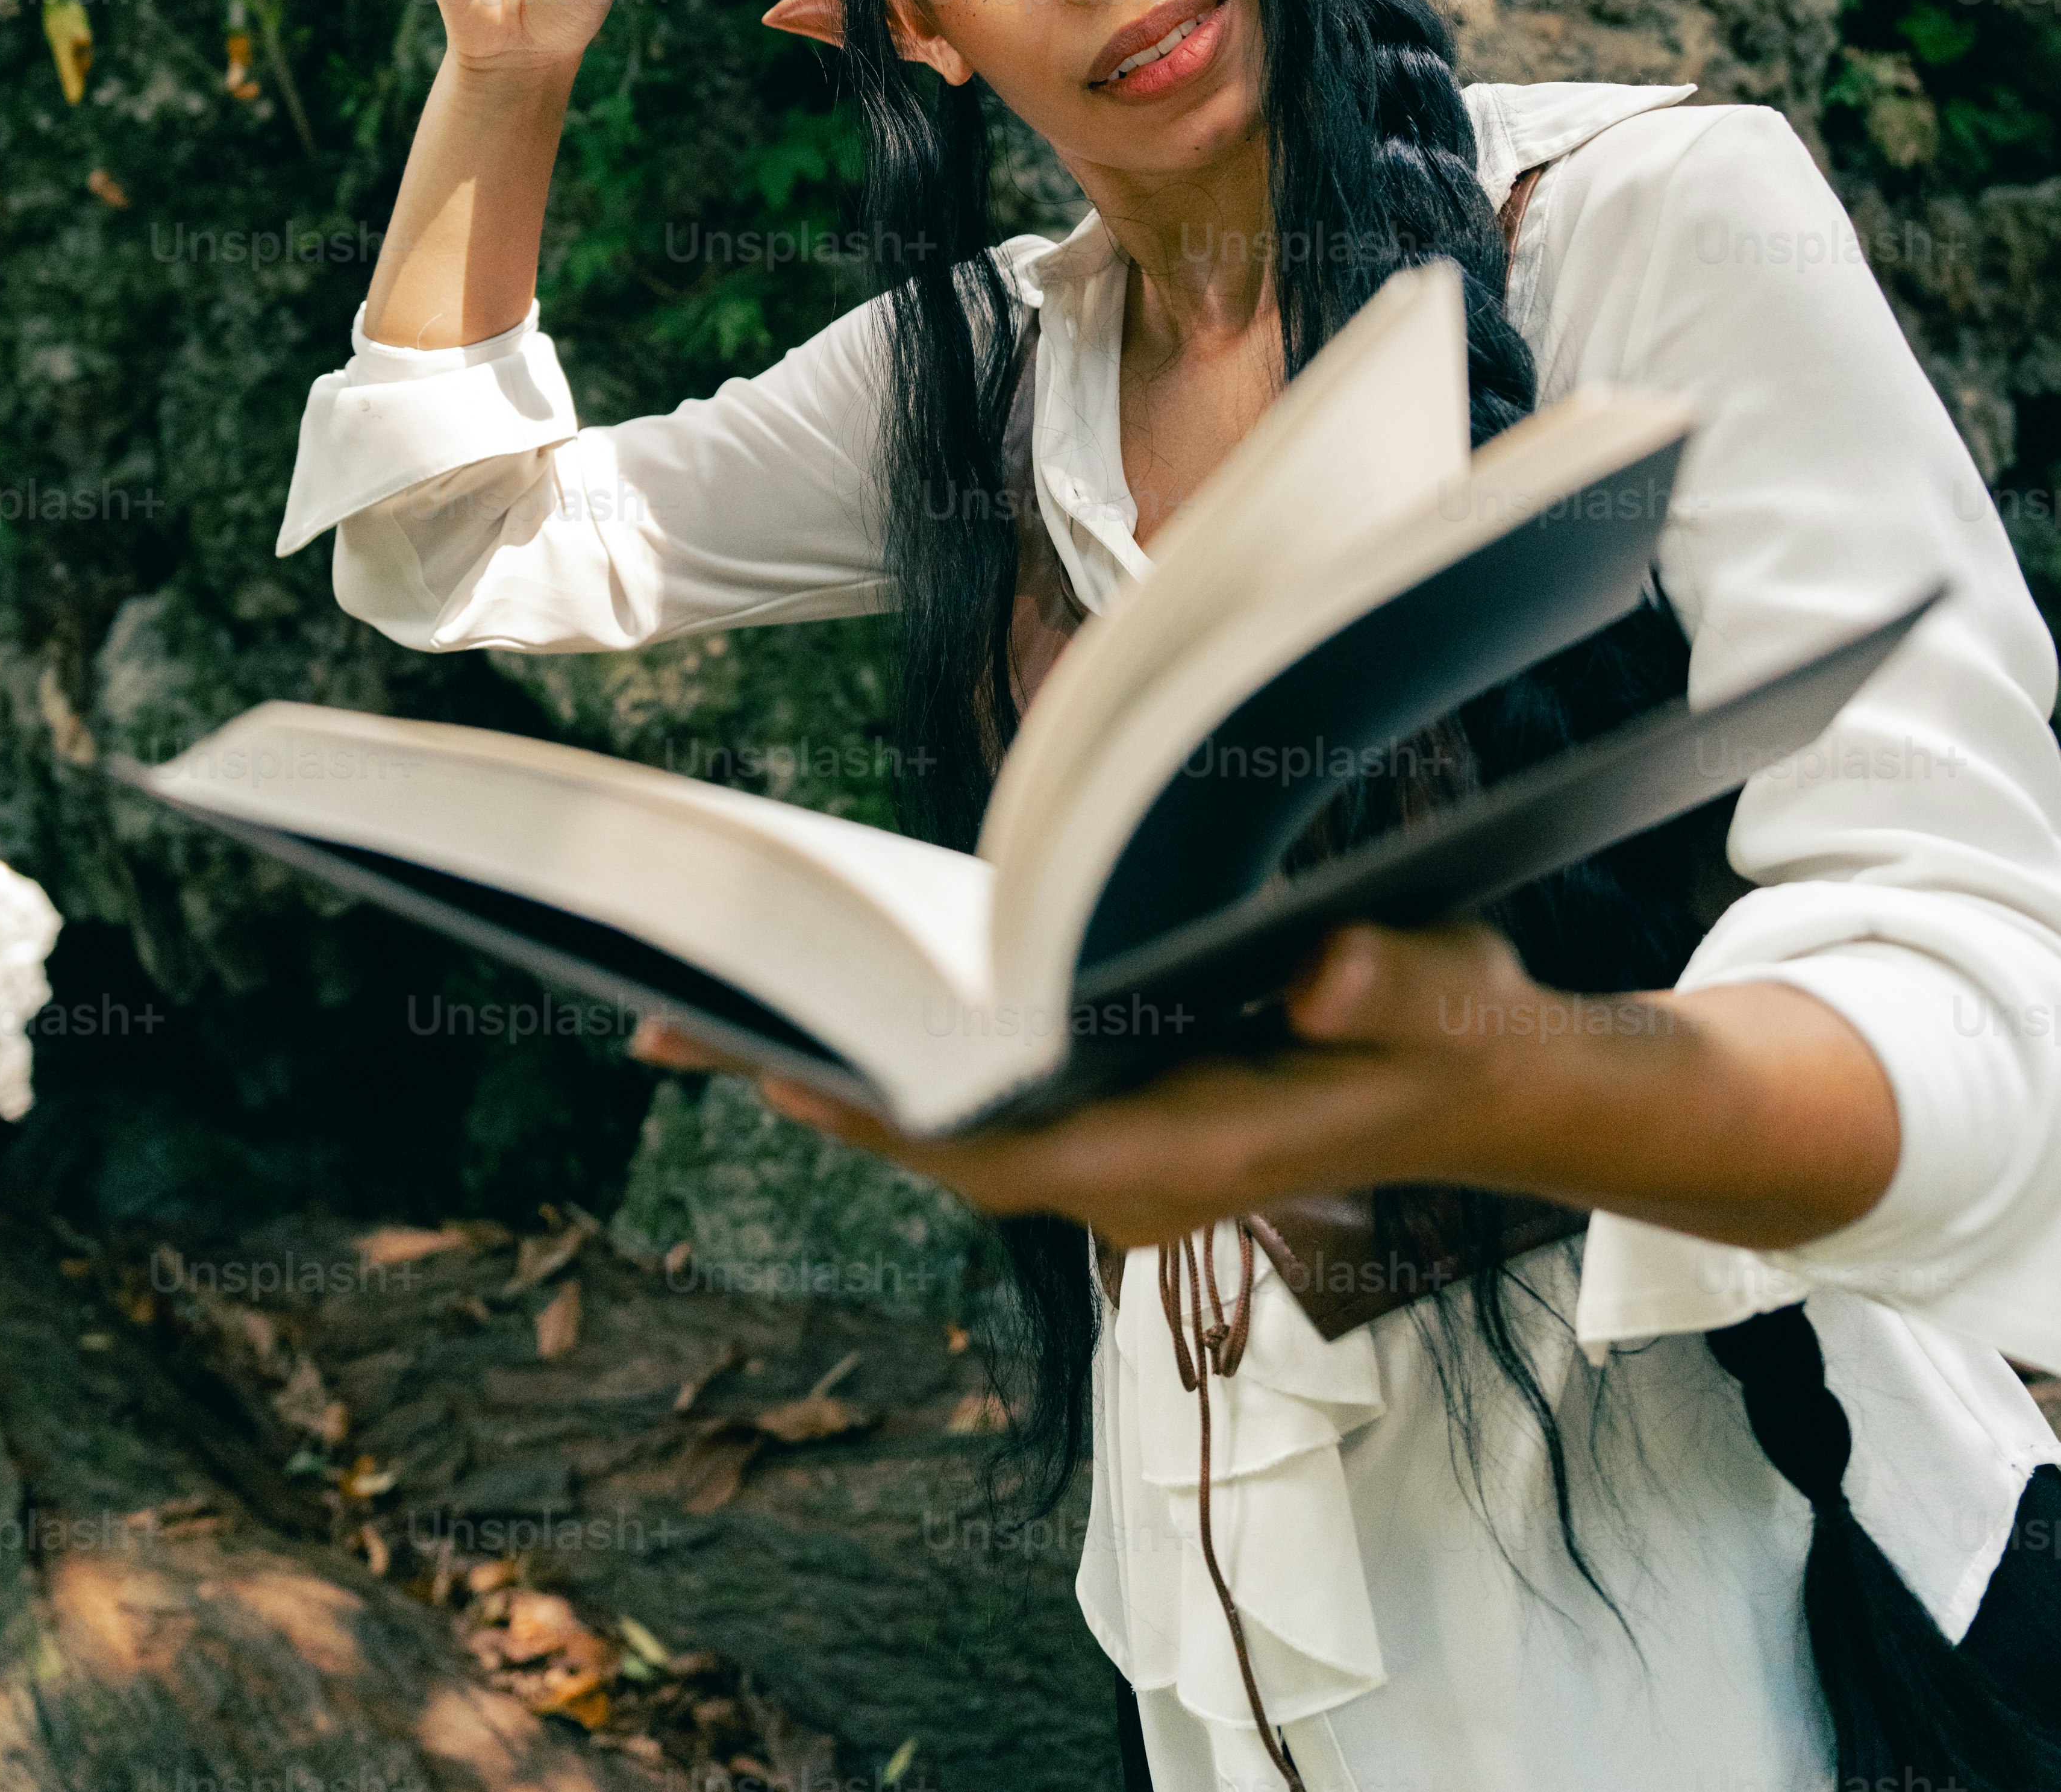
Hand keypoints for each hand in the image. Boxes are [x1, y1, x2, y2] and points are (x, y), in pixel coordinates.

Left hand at [637, 919, 1898, 1254]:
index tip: (770, 1060)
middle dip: (804, 1078)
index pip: (998, 1147)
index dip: (881, 1111)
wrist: (1493, 1085)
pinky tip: (824, 989)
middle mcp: (1126, 1170)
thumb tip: (1322, 978)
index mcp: (1184, 1155)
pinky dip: (891, 1051)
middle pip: (932, 1138)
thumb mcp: (1449, 989)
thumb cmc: (1462, 1029)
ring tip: (691, 1000)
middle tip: (654, 1016)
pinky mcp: (1110, 1109)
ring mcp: (1112, 1149)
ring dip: (828, 1066)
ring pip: (937, 1122)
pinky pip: (972, 1093)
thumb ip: (1392, 985)